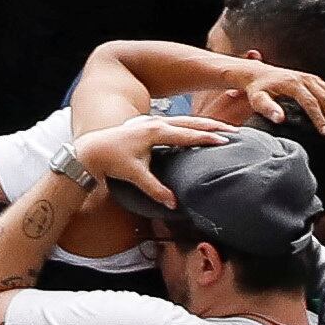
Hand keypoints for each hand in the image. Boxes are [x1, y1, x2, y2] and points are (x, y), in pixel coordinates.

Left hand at [74, 112, 232, 203]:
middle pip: (191, 122)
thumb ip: (155, 189)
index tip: (226, 141)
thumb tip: (173, 204)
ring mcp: (151, 120)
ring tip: (222, 128)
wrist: (90, 150)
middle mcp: (155, 122)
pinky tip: (198, 129)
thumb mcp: (135, 176)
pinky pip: (175, 122)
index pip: (188, 134)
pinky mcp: (148, 123)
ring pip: (184, 119)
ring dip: (203, 124)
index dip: (207, 138)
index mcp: (155, 132)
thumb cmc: (112, 161)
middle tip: (233, 131)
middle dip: (212, 126)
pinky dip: (190, 124)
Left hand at [221, 60, 324, 136]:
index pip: (312, 103)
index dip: (320, 119)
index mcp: (293, 84)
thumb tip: (280, 118)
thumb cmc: (258, 89)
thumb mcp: (258, 99)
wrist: (259, 75)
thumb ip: (267, 108)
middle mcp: (306, 79)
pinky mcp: (317, 80)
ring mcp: (313, 78)